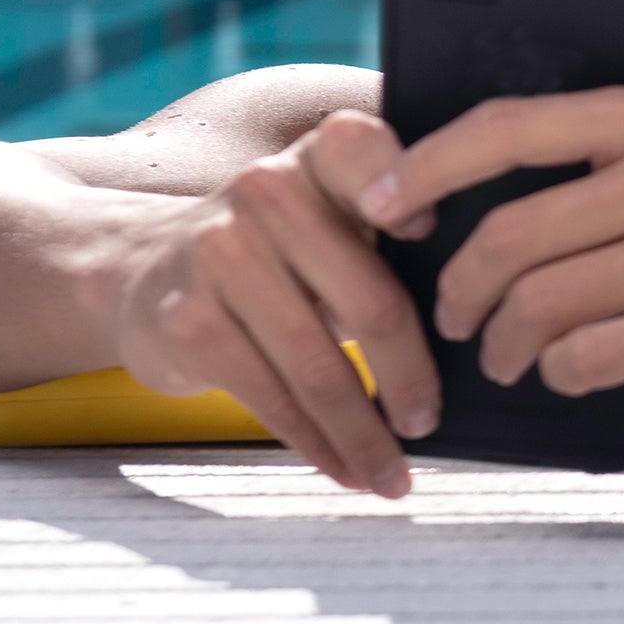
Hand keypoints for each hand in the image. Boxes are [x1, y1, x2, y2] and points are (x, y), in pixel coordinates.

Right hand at [109, 110, 434, 498]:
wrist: (141, 274)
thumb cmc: (271, 255)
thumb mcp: (324, 220)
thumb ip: (391, 240)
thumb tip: (482, 322)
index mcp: (316, 157)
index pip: (367, 150)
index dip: (418, 193)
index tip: (450, 255)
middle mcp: (266, 189)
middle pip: (368, 298)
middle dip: (410, 377)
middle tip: (430, 421)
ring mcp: (221, 252)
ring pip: (319, 366)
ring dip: (365, 434)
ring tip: (394, 473)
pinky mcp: (190, 319)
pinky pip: (274, 398)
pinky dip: (319, 445)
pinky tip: (344, 469)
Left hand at [360, 50, 623, 409]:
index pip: (506, 128)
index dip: (424, 167)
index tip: (380, 205)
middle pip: (510, 235)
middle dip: (459, 287)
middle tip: (451, 314)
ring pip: (539, 305)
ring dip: (502, 342)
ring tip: (500, 352)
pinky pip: (584, 356)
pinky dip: (558, 371)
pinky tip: (565, 369)